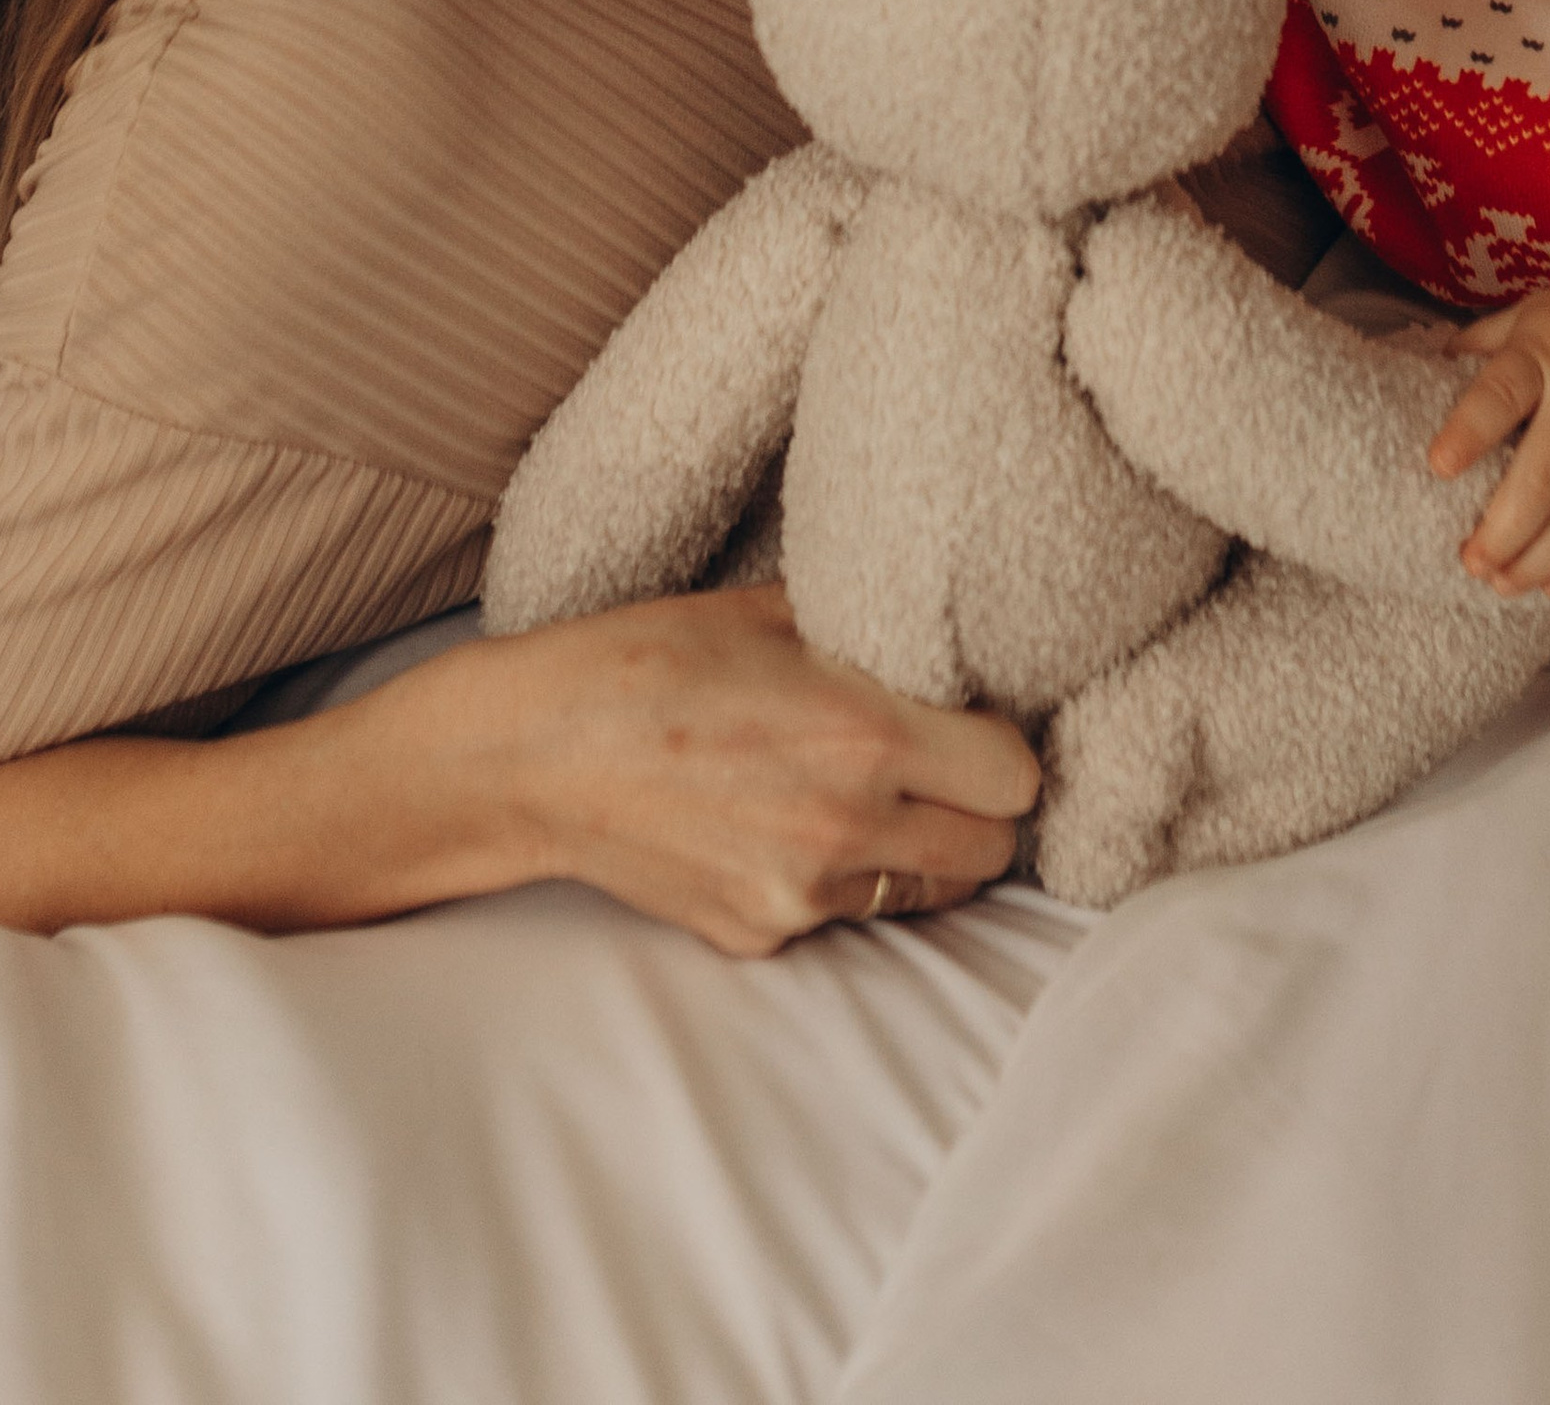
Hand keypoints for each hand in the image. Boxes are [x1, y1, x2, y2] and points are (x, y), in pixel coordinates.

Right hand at [493, 583, 1041, 956]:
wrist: (532, 752)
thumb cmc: (648, 657)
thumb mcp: (772, 611)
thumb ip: (871, 633)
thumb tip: (943, 634)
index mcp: (866, 734)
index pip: (1017, 774)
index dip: (1003, 742)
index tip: (970, 717)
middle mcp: (848, 826)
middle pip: (994, 849)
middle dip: (980, 806)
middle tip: (939, 764)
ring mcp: (802, 896)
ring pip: (928, 891)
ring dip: (922, 849)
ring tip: (867, 795)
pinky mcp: (760, 936)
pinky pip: (847, 915)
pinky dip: (843, 880)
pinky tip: (786, 824)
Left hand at [1425, 288, 1549, 600]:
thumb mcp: (1526, 317)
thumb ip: (1479, 346)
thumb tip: (1426, 374)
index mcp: (1541, 357)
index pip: (1502, 395)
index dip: (1470, 431)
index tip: (1439, 467)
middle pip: (1543, 478)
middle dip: (1504, 530)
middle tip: (1470, 561)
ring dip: (1538, 560)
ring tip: (1501, 584)